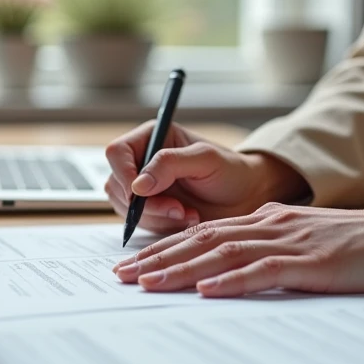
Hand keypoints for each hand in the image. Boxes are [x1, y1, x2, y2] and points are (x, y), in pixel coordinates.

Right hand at [104, 121, 310, 232]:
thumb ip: (169, 164)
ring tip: (188, 214)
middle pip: (116, 184)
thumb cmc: (231, 171)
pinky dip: (161, 226)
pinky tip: (186, 220)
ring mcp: (143, 188)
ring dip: (155, 217)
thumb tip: (138, 184)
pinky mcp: (149, 211)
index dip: (124, 175)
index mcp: (151, 137)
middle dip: (145, 203)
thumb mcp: (205, 159)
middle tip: (178, 209)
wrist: (246, 197)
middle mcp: (142, 161)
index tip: (141, 194)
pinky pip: (139, 223)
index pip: (117, 153)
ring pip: (124, 207)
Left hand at [112, 203, 363, 295]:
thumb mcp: (306, 245)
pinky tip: (206, 291)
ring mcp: (290, 242)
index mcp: (268, 221)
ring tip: (148, 284)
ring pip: (223, 253)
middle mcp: (271, 225)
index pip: (204, 233)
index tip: (133, 265)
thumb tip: (234, 269)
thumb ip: (272, 251)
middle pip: (203, 239)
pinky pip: (264, 271)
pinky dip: (232, 281)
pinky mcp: (311, 262)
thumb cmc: (359, 248)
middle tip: (121, 276)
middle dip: (159, 257)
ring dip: (182, 269)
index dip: (165, 248)